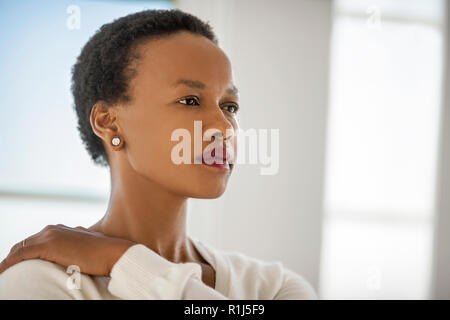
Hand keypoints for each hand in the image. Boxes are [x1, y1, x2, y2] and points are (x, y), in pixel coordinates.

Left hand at [0, 224, 135, 276]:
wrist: (113, 253)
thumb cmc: (104, 255)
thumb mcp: (86, 251)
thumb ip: (75, 251)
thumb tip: (73, 262)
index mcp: (61, 230)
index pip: (35, 241)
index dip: (24, 254)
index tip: (19, 267)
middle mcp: (53, 229)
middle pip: (24, 244)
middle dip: (13, 258)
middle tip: (7, 272)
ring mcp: (50, 235)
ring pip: (20, 249)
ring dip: (9, 262)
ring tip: (3, 275)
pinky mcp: (48, 245)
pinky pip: (20, 255)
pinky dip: (8, 264)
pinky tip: (2, 273)